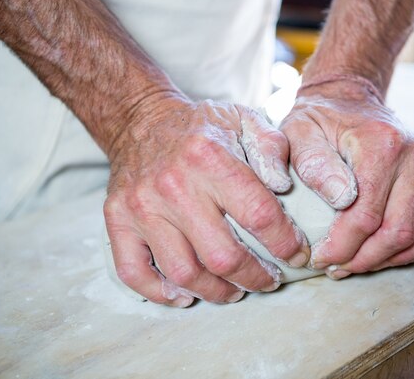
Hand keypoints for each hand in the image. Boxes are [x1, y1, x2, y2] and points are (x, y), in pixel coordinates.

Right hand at [104, 94, 309, 306]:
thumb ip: (272, 147)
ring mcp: (142, 206)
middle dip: (255, 277)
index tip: (296, 254)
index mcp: (209, 158)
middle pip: (222, 256)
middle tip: (268, 280)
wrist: (140, 119)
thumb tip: (284, 185)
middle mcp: (173, 185)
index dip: (285, 242)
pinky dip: (160, 293)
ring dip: (216, 292)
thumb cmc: (199, 127)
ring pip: (183, 273)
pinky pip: (134, 272)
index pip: (258, 215)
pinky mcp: (117, 219)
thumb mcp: (243, 119)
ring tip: (234, 290)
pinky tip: (186, 294)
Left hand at [280, 78, 413, 278]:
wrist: (349, 101)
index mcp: (382, 144)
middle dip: (364, 260)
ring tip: (362, 263)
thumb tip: (341, 200)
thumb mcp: (299, 133)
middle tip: (337, 268)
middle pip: (399, 231)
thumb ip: (313, 164)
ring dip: (395, 259)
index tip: (320, 259)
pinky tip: (393, 251)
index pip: (366, 215)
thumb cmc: (320, 121)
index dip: (342, 247)